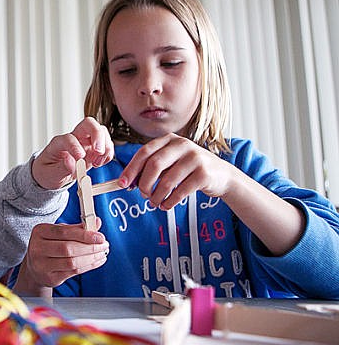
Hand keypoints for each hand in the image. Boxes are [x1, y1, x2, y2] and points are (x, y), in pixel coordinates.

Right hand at [14, 219, 109, 293]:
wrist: (36, 267)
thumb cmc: (50, 246)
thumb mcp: (60, 233)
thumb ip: (77, 228)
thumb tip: (97, 222)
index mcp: (40, 232)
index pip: (64, 232)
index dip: (84, 234)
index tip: (100, 236)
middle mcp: (37, 248)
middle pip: (68, 248)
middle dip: (90, 247)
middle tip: (104, 245)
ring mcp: (41, 265)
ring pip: (72, 262)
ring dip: (91, 258)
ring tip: (102, 253)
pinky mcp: (49, 277)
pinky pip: (73, 272)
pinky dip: (88, 266)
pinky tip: (96, 261)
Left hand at [32, 117, 113, 189]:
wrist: (52, 174)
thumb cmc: (49, 171)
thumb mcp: (50, 174)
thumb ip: (61, 168)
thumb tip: (71, 162)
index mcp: (58, 143)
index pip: (68, 138)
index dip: (75, 146)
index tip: (80, 158)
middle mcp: (74, 138)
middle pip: (89, 124)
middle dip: (97, 135)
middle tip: (99, 151)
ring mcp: (85, 143)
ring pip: (101, 132)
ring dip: (105, 147)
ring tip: (97, 163)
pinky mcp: (94, 150)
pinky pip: (106, 145)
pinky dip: (108, 153)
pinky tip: (101, 162)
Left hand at [119, 133, 304, 254]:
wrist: (221, 175)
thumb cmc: (188, 170)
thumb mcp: (170, 162)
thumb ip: (151, 168)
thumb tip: (126, 182)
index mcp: (169, 140)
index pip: (144, 152)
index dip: (131, 169)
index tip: (122, 184)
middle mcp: (182, 145)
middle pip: (154, 165)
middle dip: (144, 184)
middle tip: (143, 195)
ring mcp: (195, 158)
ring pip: (167, 181)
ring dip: (157, 196)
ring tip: (155, 202)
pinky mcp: (204, 174)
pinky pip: (180, 191)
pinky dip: (170, 202)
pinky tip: (167, 205)